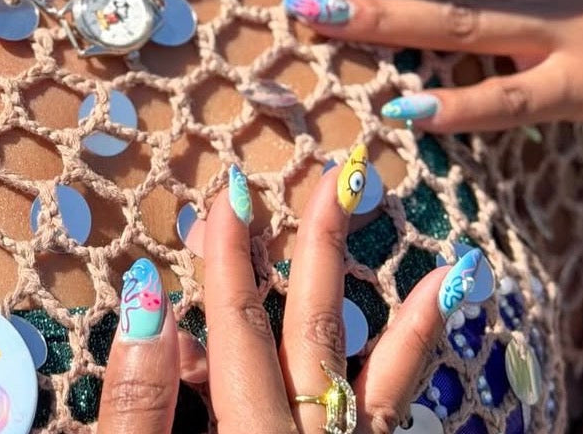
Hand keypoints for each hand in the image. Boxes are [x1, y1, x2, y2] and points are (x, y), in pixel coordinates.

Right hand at [99, 154, 469, 433]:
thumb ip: (137, 411)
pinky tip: (446, 298)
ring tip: (429, 244)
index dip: (228, 258)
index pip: (235, 331)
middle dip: (320, 246)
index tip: (227, 190)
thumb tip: (145, 306)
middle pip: (312, 332)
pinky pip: (391, 410)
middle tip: (339, 172)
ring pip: (369, 374)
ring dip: (398, 307)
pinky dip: (415, 353)